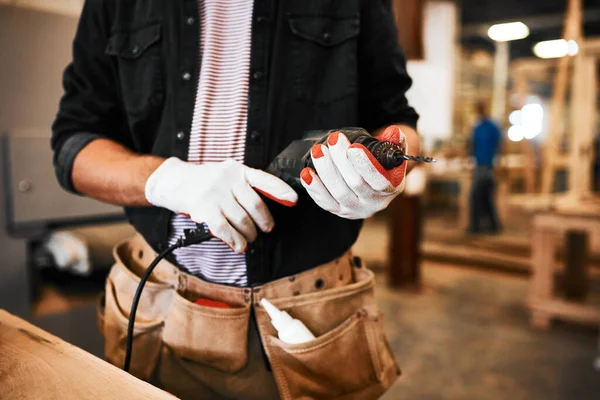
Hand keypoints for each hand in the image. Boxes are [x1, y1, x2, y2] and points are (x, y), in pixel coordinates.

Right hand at [145, 158, 297, 252]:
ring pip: (242, 219)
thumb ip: (246, 186)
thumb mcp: (227, 175)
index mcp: (237, 170)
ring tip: (251, 239)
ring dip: (249, 234)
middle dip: (264, 222)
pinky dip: (235, 240)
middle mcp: (227, 179)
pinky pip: (224, 229)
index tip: (294, 200)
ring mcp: (215, 194)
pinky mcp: (203, 209)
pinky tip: (239, 245)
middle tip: (267, 230)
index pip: (263, 179)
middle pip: (255, 205)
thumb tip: (270, 204)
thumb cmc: (206, 181)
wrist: (174, 180)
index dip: (280, 190)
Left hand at [300, 126, 406, 218]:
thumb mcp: (392, 154)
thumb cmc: (382, 166)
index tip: (353, 147)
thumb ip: (395, 141)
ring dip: (326, 170)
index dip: (365, 164)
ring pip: (338, 192)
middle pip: (355, 183)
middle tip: (333, 140)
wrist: (373, 184)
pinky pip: (325, 202)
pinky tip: (307, 173)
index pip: (378, 179)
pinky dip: (315, 187)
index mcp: (391, 188)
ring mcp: (355, 209)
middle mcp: (374, 203)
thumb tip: (394, 131)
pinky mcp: (339, 211)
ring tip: (318, 151)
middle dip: (341, 160)